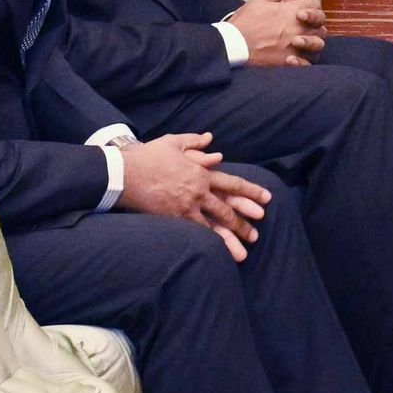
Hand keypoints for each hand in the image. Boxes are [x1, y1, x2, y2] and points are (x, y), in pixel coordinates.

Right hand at [118, 131, 270, 257]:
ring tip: (243, 253)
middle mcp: (198, 192)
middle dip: (243, 224)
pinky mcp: (172, 219)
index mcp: (202, 173)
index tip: (267, 200)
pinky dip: (207, 243)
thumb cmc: (148, 156)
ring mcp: (186, 207)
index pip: (233, 184)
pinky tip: (216, 253)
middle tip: (256, 235)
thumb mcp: (173, 142)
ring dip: (229, 239)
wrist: (124, 173)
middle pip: (227, 210)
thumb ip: (194, 141)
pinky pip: (194, 233)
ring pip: (213, 226)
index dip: (252, 192)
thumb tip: (210, 139)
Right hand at [227, 0, 325, 65]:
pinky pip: (308, 63)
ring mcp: (296, 46)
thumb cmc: (244, 23)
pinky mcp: (290, 63)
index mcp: (292, 11)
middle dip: (315, 22)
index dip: (311, 4)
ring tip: (298, 41)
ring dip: (312, 41)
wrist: (233, 47)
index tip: (303, 8)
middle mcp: (298, 28)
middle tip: (301, 25)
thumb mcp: (260, 0)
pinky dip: (305, 61)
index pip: (315, 4)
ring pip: (318, 44)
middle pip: (321, 24)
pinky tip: (294, 57)